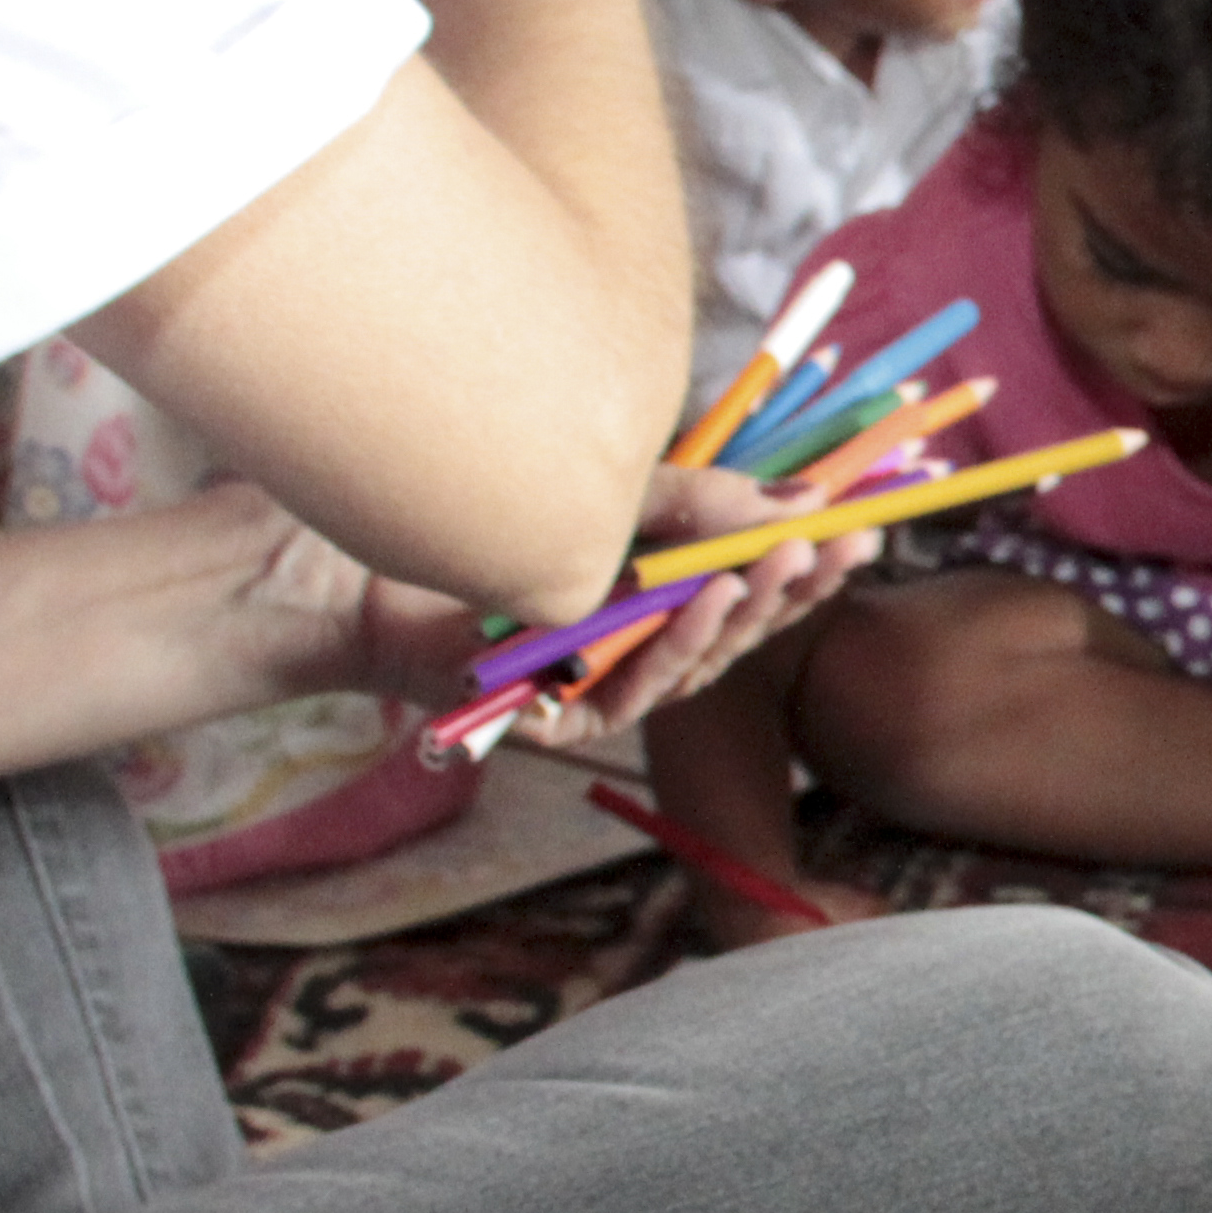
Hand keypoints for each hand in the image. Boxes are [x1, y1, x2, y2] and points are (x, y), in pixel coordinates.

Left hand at [347, 462, 877, 727]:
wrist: (350, 570)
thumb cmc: (474, 525)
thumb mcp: (611, 494)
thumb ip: (702, 500)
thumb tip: (806, 496)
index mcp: (654, 596)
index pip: (751, 589)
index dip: (808, 567)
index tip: (862, 530)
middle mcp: (634, 646)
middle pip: (735, 633)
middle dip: (787, 590)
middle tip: (833, 549)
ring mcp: (596, 685)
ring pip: (688, 666)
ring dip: (734, 618)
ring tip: (763, 570)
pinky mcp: (556, 718)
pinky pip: (624, 695)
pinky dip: (664, 652)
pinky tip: (700, 607)